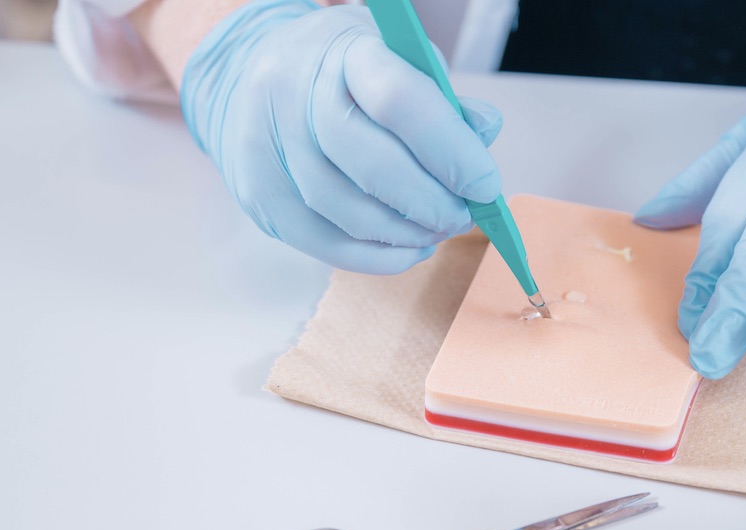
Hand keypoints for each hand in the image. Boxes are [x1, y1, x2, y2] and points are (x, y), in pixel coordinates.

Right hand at [181, 1, 502, 273]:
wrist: (254, 78)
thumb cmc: (347, 74)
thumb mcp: (399, 60)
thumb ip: (444, 99)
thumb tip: (484, 132)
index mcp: (343, 50)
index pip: (400, 100)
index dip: (450, 151)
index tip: (485, 185)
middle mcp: (292, 92)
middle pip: (373, 167)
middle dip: (431, 204)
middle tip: (463, 216)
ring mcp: (266, 146)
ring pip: (349, 214)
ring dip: (407, 234)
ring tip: (437, 230)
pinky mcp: (259, 195)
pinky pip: (327, 245)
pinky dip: (379, 258)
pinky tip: (408, 248)